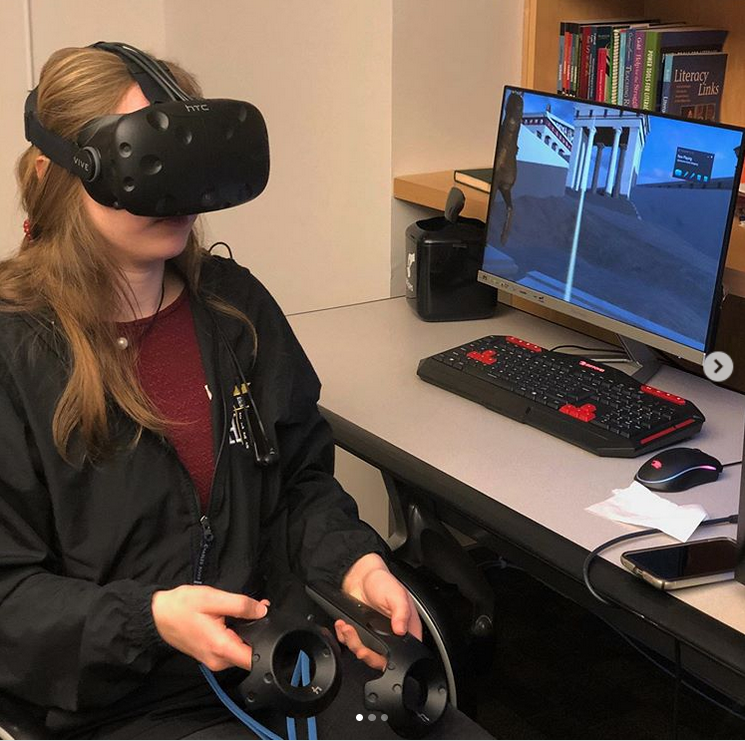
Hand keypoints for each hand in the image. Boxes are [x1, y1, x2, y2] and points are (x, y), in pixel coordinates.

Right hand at [151, 585, 269, 670]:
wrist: (157, 615)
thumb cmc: (181, 606)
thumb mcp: (213, 598)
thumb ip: (240, 605)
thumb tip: (262, 611)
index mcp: (220, 647)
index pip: (254, 658)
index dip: (267, 643)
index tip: (271, 627)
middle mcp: (218, 660)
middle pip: (250, 653)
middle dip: (258, 631)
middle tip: (257, 609)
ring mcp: (214, 660)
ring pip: (241, 650)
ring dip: (246, 632)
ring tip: (243, 610)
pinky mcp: (211, 656)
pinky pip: (231, 648)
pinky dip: (236, 634)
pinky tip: (232, 618)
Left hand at [335, 553, 421, 671]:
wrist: (362, 574)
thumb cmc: (383, 582)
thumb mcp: (396, 594)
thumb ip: (401, 611)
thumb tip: (402, 629)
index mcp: (405, 629)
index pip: (401, 654)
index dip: (389, 659)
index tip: (377, 653)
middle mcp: (390, 635)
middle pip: (380, 659)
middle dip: (366, 654)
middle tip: (359, 646)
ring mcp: (374, 635)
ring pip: (363, 652)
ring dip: (352, 643)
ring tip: (347, 628)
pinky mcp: (359, 631)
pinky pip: (350, 642)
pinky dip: (344, 637)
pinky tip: (343, 625)